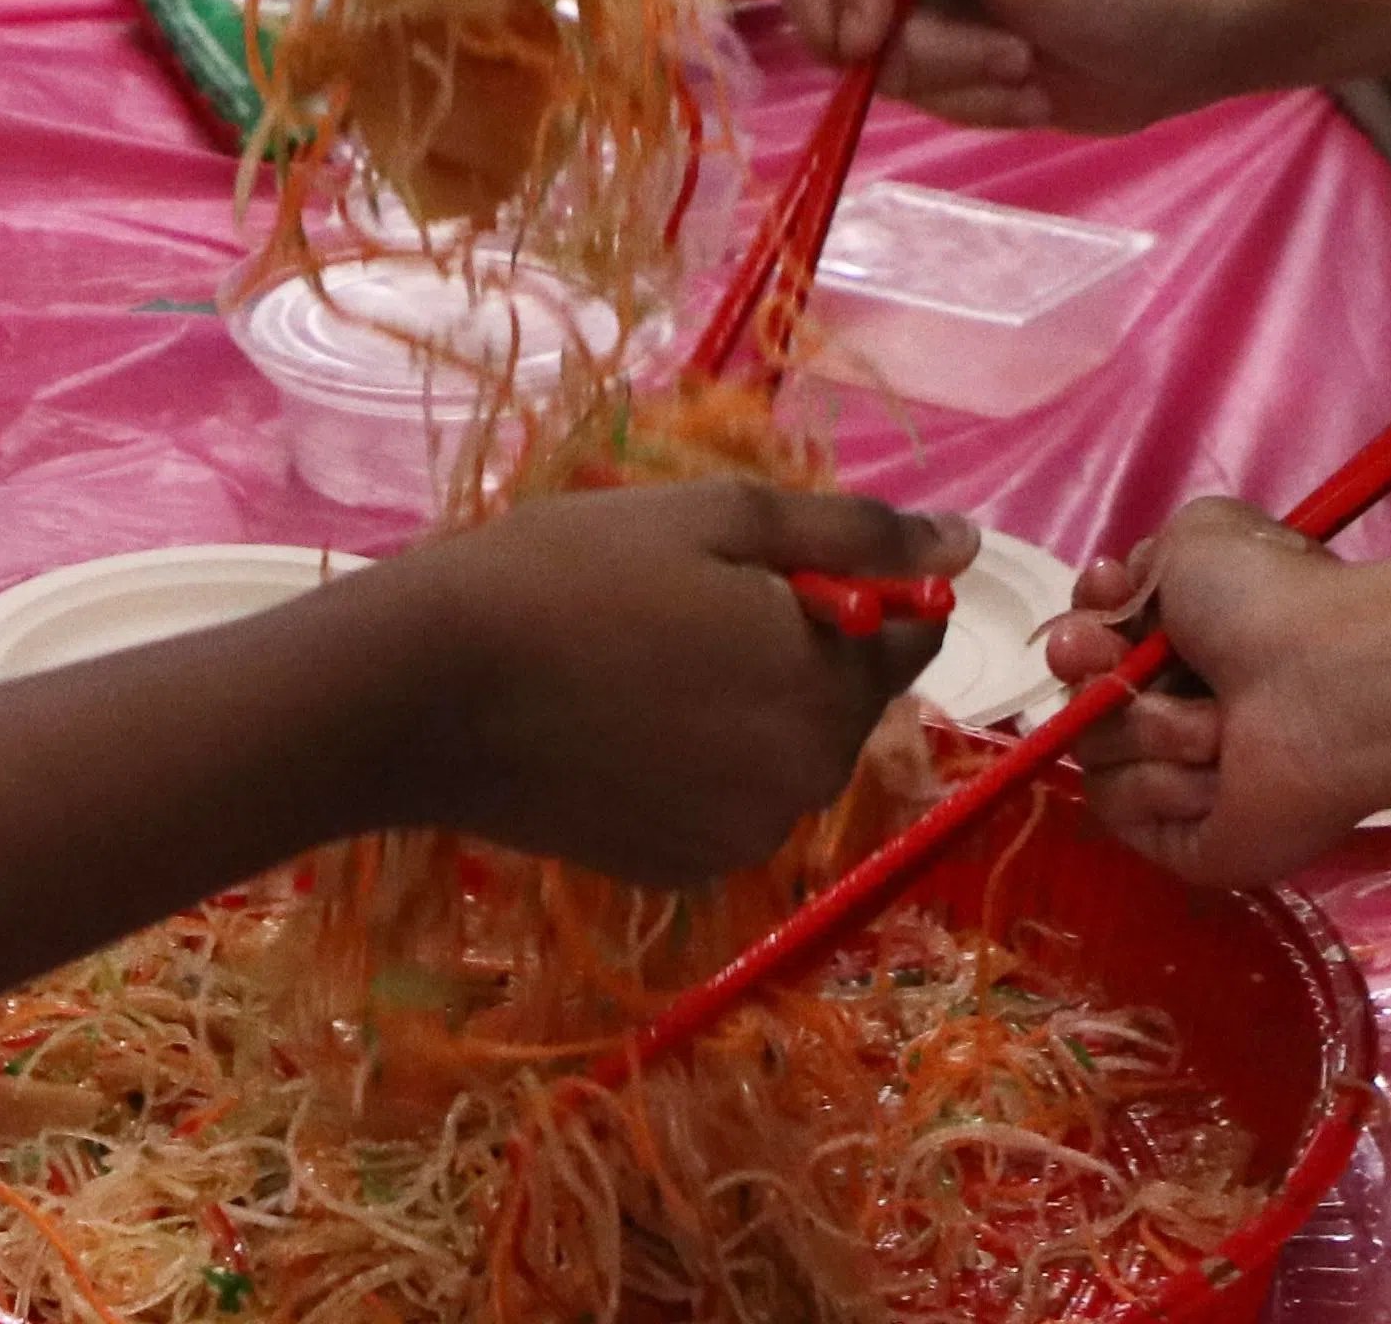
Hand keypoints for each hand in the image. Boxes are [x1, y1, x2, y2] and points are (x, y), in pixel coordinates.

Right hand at [359, 478, 976, 883]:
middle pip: (843, 701)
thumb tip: (967, 540)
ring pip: (781, 753)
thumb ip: (854, 533)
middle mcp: (805, 786)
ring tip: (637, 657)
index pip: (908, 634)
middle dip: (794, 648)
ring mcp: (740, 842)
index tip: (759, 562)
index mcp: (828, 693)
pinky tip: (616, 721)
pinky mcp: (678, 871)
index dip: (852, 585)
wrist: (423, 689)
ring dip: (744, 707)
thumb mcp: (719, 518)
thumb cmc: (570, 573)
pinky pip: (724, 802)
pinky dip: (694, 763)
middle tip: (680, 600)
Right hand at [783, 0, 1390, 128]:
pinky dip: (964, 98)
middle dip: (888, 35)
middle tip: (939, 66)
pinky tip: (1027, 90)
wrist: (1208, 46)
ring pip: (862, 40)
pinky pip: (904, 83)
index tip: (867, 36)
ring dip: (945, 72)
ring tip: (1024, 71)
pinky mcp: (940, 38)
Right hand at [1063, 508, 1390, 888]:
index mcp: (1183, 645)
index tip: (1105, 598)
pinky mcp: (1181, 842)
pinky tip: (1217, 770)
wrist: (1321, 686)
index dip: (1083, 623)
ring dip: (1148, 725)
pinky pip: (1119, 805)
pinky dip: (1162, 782)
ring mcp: (1177, 780)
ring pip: (1093, 748)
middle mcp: (1176, 710)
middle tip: (1106, 656)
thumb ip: (1139, 565)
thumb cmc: (1263, 604)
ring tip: (1218, 723)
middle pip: (1080, 695)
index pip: (1093, 643)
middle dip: (1086, 666)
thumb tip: (1116, 600)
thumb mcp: (1193, 538)